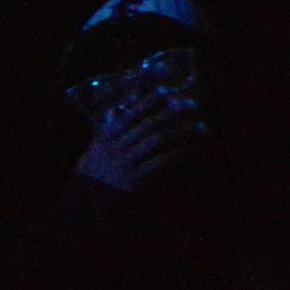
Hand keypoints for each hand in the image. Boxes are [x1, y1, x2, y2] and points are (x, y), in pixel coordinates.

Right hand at [74, 88, 207, 191]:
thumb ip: (110, 131)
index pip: (128, 114)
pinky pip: (160, 161)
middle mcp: (116, 145)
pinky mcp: (135, 177)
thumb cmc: (93, 172)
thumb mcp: (96, 149)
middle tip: (190, 104)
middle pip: (147, 125)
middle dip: (171, 113)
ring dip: (180, 131)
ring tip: (200, 126)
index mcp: (106, 136)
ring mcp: (126, 161)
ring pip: (157, 140)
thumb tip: (123, 110)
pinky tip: (191, 148)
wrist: (89, 199)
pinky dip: (177, 153)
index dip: (147, 102)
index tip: (164, 90)